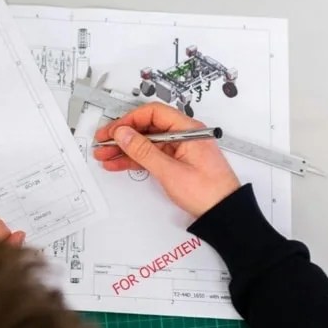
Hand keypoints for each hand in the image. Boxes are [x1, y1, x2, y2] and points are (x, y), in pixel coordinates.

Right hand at [92, 103, 240, 217]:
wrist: (224, 213)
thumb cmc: (208, 192)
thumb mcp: (170, 171)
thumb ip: (144, 151)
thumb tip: (124, 134)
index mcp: (187, 129)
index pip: (153, 113)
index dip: (130, 120)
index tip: (113, 131)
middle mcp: (184, 135)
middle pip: (147, 127)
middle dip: (123, 135)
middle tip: (103, 142)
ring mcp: (180, 149)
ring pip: (147, 143)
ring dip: (125, 149)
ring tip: (105, 155)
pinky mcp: (177, 162)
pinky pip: (152, 155)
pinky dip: (135, 160)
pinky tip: (118, 164)